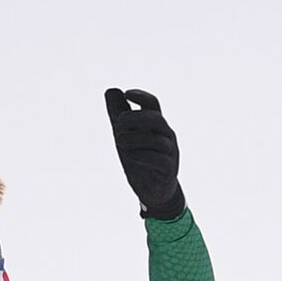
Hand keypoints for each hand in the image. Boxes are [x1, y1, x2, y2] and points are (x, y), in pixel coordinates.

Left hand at [104, 88, 185, 219]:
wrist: (152, 190)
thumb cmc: (140, 159)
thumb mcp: (125, 135)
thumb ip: (118, 114)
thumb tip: (111, 90)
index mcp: (155, 125)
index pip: (153, 104)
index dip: (142, 96)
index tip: (127, 94)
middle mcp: (165, 136)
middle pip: (156, 119)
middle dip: (136, 119)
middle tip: (117, 124)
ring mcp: (170, 153)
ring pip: (158, 140)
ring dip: (135, 139)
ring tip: (119, 142)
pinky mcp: (169, 170)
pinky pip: (161, 160)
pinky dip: (144, 156)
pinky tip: (131, 157)